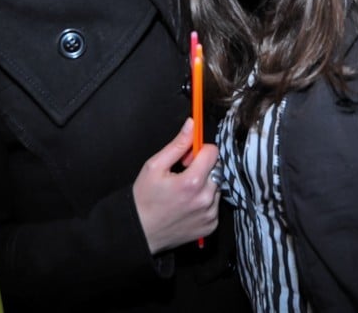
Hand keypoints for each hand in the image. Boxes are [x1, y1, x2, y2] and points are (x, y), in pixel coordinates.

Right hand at [133, 118, 220, 253]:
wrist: (140, 232)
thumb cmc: (144, 199)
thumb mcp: (154, 166)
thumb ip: (177, 144)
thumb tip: (192, 125)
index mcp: (192, 182)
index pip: (213, 152)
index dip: (199, 150)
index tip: (187, 158)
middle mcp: (205, 199)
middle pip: (217, 168)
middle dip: (203, 167)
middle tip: (184, 173)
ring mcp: (209, 214)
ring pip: (217, 186)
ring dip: (206, 184)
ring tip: (185, 191)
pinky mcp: (210, 225)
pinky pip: (215, 204)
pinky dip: (205, 201)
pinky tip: (188, 204)